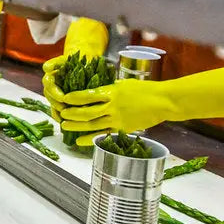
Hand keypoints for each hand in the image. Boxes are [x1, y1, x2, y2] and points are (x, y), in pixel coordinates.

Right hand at [41, 18, 108, 120]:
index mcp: (50, 78)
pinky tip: (66, 122)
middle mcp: (51, 87)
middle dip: (57, 104)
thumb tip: (46, 68)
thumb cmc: (76, 61)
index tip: (63, 98)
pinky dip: (61, 117)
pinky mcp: (63, 103)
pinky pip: (58, 112)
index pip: (48, 86)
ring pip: (53, 106)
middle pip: (50, 98)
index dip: (54, 93)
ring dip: (58, 112)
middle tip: (66, 110)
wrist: (85, 64)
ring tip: (67, 118)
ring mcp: (56, 96)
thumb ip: (55, 62)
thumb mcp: (66, 59)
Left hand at [58, 62, 223, 145]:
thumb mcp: (123, 83)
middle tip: (60, 114)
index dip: (73, 98)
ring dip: (76, 126)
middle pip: (86, 112)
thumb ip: (108, 88)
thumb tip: (93, 90)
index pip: (87, 95)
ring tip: (64, 126)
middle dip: (70, 113)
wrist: (163, 101)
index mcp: (111, 91)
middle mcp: (112, 106)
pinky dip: (89, 138)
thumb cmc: (144, 89)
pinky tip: (79, 140)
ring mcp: (117, 118)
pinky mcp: (122, 128)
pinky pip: (103, 134)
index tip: (64, 98)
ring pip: (92, 124)